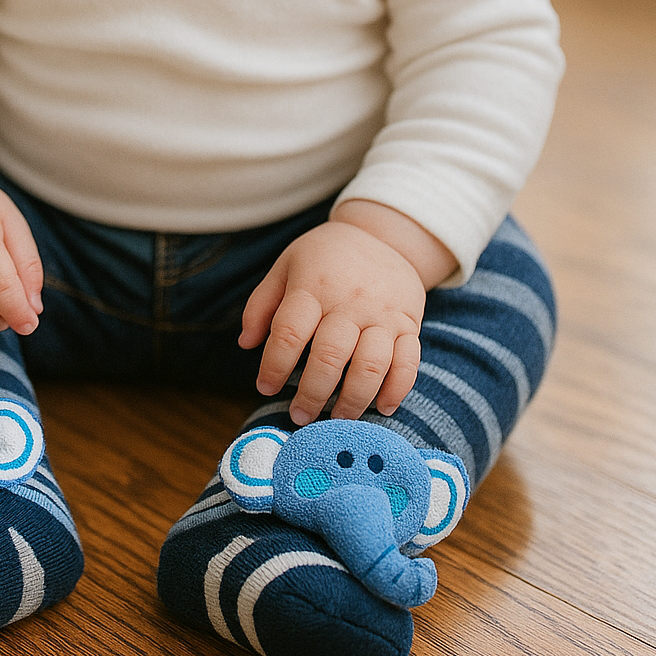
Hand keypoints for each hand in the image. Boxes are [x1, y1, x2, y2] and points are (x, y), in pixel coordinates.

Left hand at [239, 211, 435, 424]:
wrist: (382, 235)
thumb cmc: (324, 257)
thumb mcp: (286, 265)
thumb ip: (262, 304)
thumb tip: (246, 344)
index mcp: (313, 286)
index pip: (289, 332)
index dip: (274, 365)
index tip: (264, 387)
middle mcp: (349, 302)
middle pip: (330, 356)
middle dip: (312, 394)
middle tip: (299, 417)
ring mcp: (383, 314)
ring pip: (371, 365)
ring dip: (353, 400)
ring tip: (336, 421)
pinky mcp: (409, 323)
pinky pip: (408, 362)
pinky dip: (397, 389)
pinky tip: (382, 408)